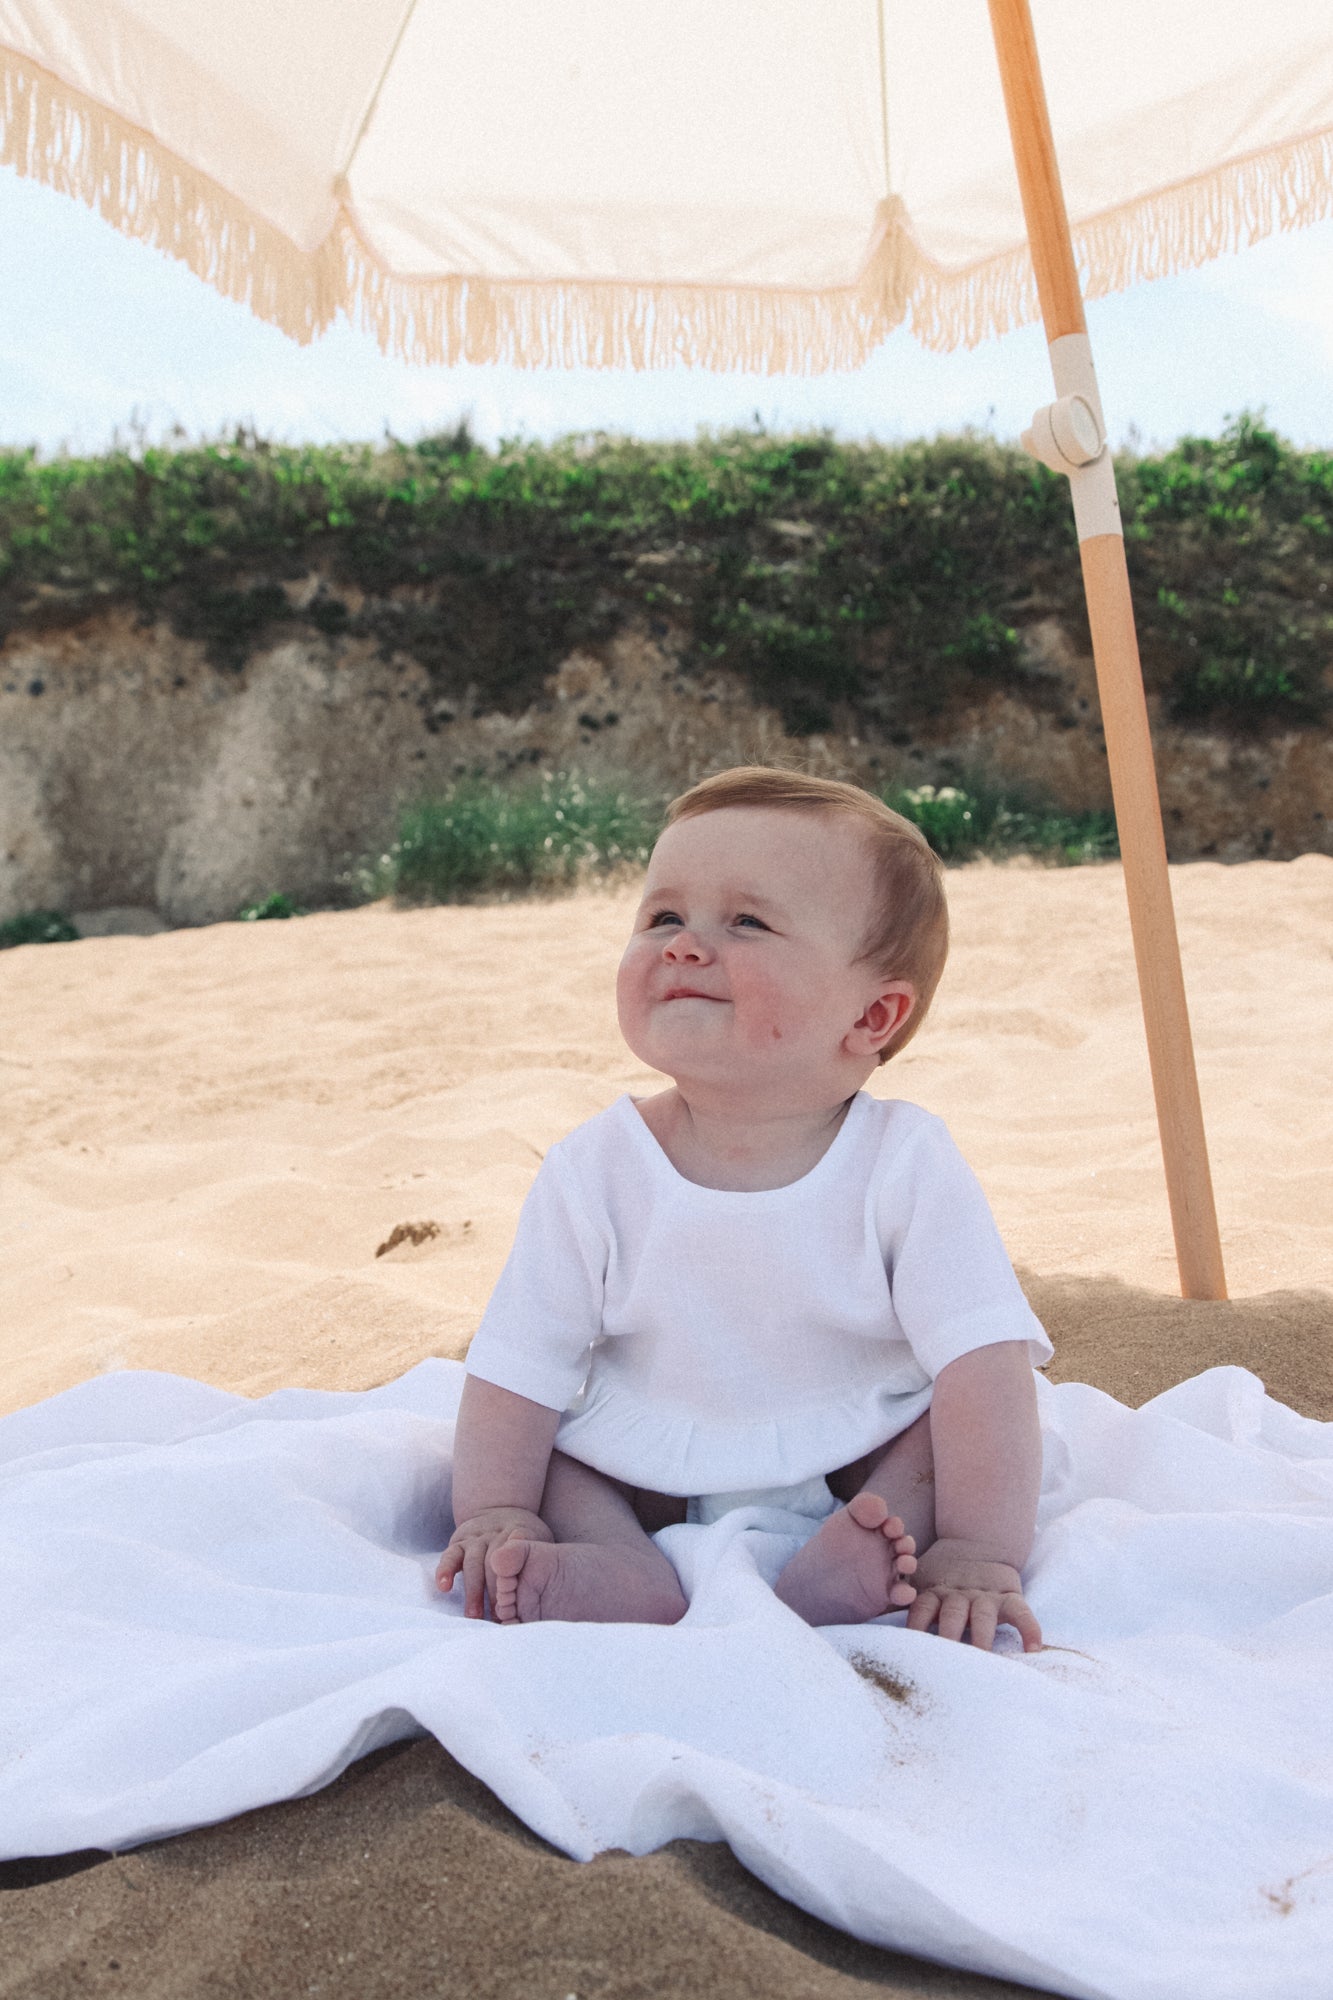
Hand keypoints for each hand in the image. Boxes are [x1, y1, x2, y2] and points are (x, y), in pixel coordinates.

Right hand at [436, 1507, 552, 1619]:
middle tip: (497, 1617)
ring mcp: (475, 1537)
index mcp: (518, 1532)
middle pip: (494, 1562)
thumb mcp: (539, 1538)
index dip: (513, 1580)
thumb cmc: (525, 1534)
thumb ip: (540, 1558)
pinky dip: (445, 1570)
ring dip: (473, 1590)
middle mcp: (494, 1533)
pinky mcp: (458, 1541)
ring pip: (472, 1562)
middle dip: (495, 1591)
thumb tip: (540, 1593)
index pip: (516, 1556)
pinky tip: (444, 1587)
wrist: (501, 1506)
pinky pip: (450, 1555)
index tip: (514, 1604)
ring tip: (474, 1615)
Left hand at [905, 1538, 1040, 1651]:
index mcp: (933, 1592)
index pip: (921, 1609)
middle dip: (948, 1634)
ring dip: (982, 1635)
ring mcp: (985, 1595)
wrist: (975, 1542)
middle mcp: (959, 1594)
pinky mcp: (1008, 1595)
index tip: (909, 1650)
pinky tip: (1033, 1648)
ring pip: (984, 1615)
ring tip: (982, 1657)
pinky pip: (1021, 1611)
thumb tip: (865, 1623)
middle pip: (953, 1614)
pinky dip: (1029, 1628)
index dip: (915, 1626)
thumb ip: (900, 1596)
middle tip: (945, 1658)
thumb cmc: (941, 1576)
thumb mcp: (919, 1579)